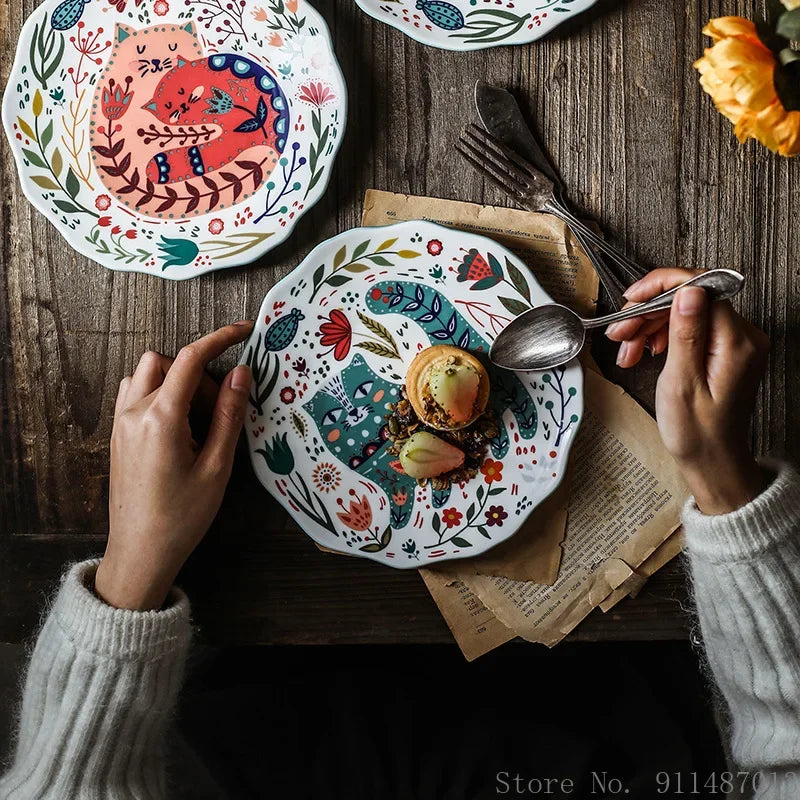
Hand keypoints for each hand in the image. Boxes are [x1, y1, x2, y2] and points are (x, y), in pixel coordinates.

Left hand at [95, 322, 252, 609]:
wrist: (140, 552)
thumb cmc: (182, 516)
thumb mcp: (217, 466)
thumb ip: (228, 414)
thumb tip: (241, 373)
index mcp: (161, 418)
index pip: (191, 358)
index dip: (220, 337)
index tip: (244, 330)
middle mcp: (135, 412)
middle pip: (169, 362)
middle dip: (200, 373)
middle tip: (221, 409)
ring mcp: (120, 422)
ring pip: (147, 373)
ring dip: (176, 380)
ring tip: (198, 418)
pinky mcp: (117, 434)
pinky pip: (135, 392)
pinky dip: (159, 392)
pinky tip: (178, 424)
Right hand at [606, 268, 769, 514]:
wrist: (711, 460)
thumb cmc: (697, 433)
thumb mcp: (682, 383)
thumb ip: (685, 333)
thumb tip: (688, 290)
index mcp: (736, 342)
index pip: (700, 288)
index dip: (661, 287)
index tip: (631, 299)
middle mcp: (741, 336)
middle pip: (689, 299)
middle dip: (649, 312)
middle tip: (619, 331)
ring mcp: (732, 342)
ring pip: (684, 313)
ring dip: (649, 326)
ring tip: (625, 349)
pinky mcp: (721, 350)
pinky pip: (688, 329)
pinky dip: (661, 336)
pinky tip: (642, 352)